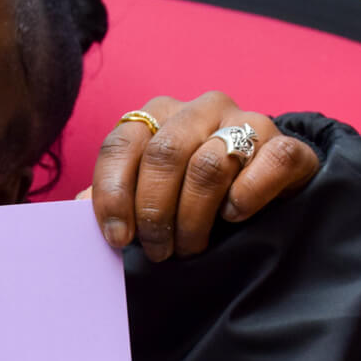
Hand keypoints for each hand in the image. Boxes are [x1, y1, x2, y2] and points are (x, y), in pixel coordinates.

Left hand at [80, 91, 318, 260]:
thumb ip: (113, 200)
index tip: (117, 239)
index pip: (120, 145)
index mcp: (157, 116)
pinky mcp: (285, 143)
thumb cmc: (192, 200)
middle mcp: (200, 109)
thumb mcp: (148, 199)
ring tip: (192, 247)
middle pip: (164, 155)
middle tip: (159, 252)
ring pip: (209, 165)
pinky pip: (267, 162)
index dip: (112, 195)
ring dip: (194, 218)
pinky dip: (247, 197)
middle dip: (155, 214)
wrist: (267, 193)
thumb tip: (74, 210)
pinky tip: (234, 217)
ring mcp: (246, 121)